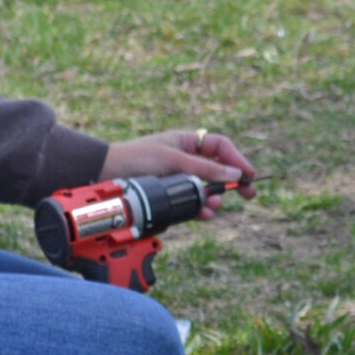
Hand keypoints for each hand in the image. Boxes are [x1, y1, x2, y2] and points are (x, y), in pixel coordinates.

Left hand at [102, 128, 258, 208]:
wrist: (104, 175)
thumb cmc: (134, 159)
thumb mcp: (173, 160)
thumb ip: (204, 168)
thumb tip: (234, 174)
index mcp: (185, 142)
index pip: (219, 147)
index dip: (235, 159)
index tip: (247, 174)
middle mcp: (184, 160)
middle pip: (217, 169)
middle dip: (232, 182)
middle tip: (249, 194)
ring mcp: (177, 179)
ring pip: (206, 189)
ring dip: (214, 197)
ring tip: (215, 204)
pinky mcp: (170, 197)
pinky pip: (192, 203)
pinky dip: (201, 208)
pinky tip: (205, 213)